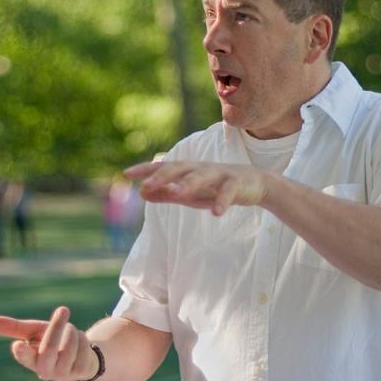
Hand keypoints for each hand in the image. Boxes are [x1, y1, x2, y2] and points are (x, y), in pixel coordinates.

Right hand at [0, 306, 98, 380]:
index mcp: (31, 360)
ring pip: (70, 345)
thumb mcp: (34, 332)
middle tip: (63, 308)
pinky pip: (84, 347)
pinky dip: (83, 338)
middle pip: (49, 348)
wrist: (79, 355)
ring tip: (70, 332)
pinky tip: (80, 344)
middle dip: (56, 326)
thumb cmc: (52, 341)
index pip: (24, 358)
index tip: (17, 345)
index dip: (22, 352)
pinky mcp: (80, 372)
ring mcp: (63, 374)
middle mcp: (45, 370)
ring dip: (72, 331)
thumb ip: (15, 328)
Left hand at [124, 161, 267, 215]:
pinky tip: (216, 213)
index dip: (146, 169)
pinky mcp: (236, 184)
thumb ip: (166, 193)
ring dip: (188, 184)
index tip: (127, 174)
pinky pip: (228, 192)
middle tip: (146, 185)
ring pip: (202, 177)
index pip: (164, 167)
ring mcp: (219, 174)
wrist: (254, 183)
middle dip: (162, 176)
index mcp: (188, 170)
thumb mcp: (190, 193)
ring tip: (175, 193)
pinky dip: (222, 201)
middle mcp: (201, 168)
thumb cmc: (216, 188)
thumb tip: (141, 192)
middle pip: (180, 169)